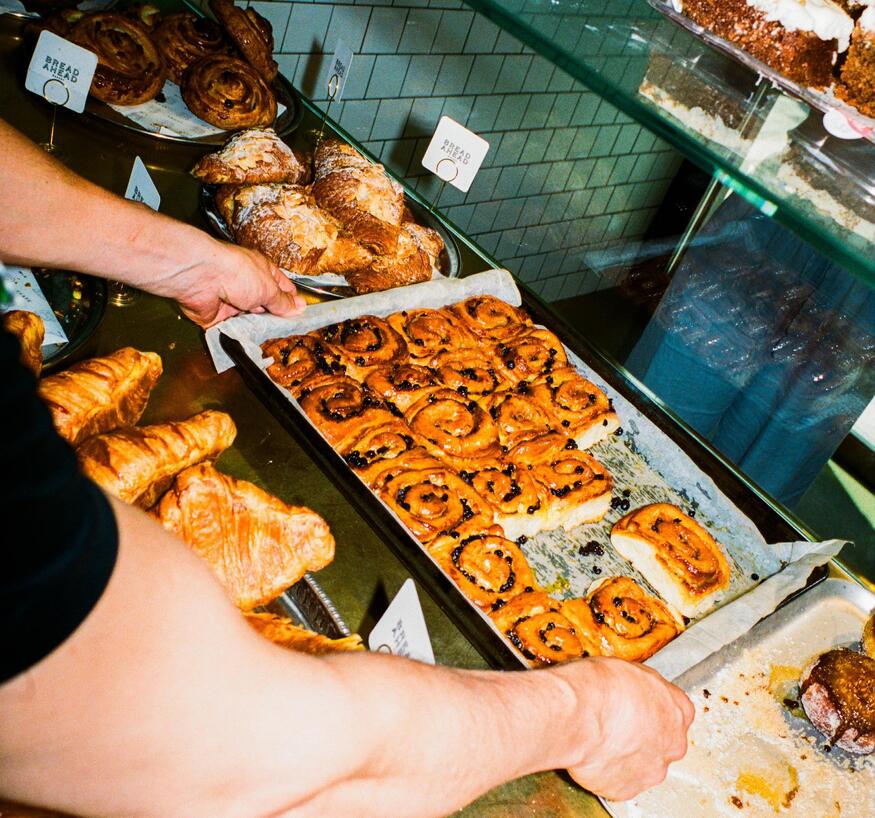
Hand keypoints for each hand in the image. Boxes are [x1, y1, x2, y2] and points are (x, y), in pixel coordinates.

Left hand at [162, 238, 305, 327]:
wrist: (201, 277)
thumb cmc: (238, 273)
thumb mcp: (269, 288)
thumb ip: (283, 302)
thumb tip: (299, 308)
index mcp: (262, 271)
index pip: (282, 288)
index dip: (292, 301)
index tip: (301, 316)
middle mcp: (246, 285)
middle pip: (266, 306)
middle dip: (275, 318)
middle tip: (287, 332)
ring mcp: (231, 301)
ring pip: (250, 320)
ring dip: (257, 328)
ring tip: (271, 339)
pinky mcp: (217, 317)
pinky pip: (232, 330)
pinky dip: (239, 336)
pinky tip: (251, 343)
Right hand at [553, 656, 692, 800]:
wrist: (577, 714)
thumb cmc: (599, 688)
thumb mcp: (627, 669)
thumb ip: (640, 687)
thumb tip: (633, 690)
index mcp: (677, 709)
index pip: (677, 711)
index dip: (653, 708)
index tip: (639, 706)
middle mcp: (673, 743)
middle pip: (664, 742)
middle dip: (644, 736)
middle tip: (618, 724)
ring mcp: (652, 770)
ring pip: (643, 765)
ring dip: (627, 755)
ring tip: (601, 739)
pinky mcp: (628, 789)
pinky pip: (620, 781)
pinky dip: (608, 772)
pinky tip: (593, 754)